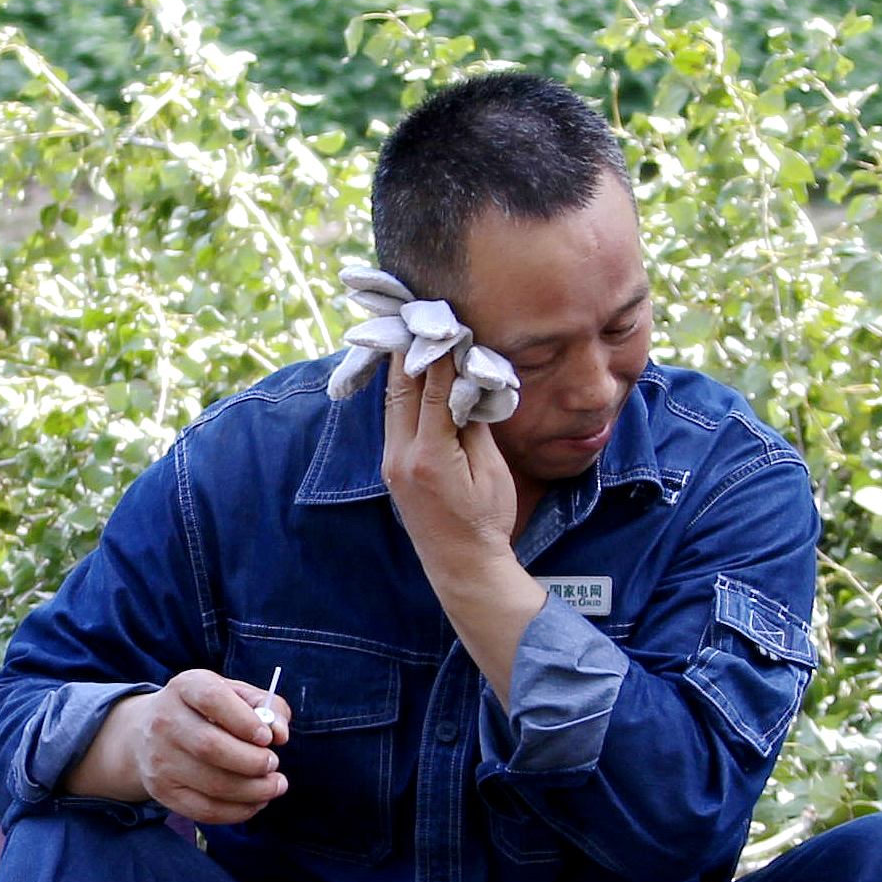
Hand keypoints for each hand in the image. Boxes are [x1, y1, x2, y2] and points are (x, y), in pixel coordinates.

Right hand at [62, 669, 293, 824]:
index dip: (246, 721)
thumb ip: (267, 707)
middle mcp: (165, 721)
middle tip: (274, 764)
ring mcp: (159, 759)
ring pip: (212, 784)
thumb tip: (280, 734)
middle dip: (253, 762)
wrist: (148, 731)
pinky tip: (257, 802)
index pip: (213, 699)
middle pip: (210, 747)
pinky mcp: (162, 790)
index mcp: (185, 687)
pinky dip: (239, 811)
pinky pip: (205, 810)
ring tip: (274, 785)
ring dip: (254, 790)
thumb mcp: (235, 695)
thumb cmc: (206, 711)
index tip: (268, 737)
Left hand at [377, 341, 524, 568]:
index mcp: (429, 457)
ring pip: (391, 401)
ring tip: (409, 331)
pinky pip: (393, 418)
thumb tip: (465, 382)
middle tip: (416, 315)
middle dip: (410, 350)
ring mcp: (391, 463)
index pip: (431, 390)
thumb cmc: (486, 521)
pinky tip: (409, 371)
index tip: (443, 322)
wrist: (462, 566)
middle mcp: (401, 457)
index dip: (438, 353)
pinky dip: (401, 391)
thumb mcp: (490, 470)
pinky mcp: (392, 468)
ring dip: (401, 367)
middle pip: (400, 388)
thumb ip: (474, 424)